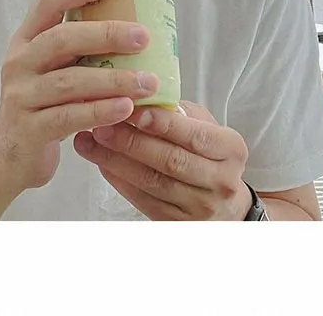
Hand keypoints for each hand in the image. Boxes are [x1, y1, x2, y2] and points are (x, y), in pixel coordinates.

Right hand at [0, 0, 159, 194]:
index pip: (48, 2)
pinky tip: (126, 109)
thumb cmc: (41, 102)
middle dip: (106, 34)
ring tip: (148, 82)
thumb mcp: (50, 68)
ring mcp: (22, 96)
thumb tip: (134, 24)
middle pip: (62, 39)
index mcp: (26, 39)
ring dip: (113, 80)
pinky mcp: (29, 129)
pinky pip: (69, 117)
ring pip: (70, 82)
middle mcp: (20, 62)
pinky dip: (100, 112)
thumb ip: (76, 47)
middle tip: (143, 37)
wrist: (5, 155)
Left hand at [73, 100, 250, 219]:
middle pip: (170, 161)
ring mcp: (199, 208)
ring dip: (116, 160)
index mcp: (231, 150)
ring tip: (91, 141)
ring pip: (152, 182)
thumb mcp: (208, 127)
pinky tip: (100, 162)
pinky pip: (142, 200)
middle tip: (102, 124)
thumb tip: (140, 97)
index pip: (196, 136)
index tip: (134, 110)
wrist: (227, 207)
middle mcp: (220, 181)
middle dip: (131, 141)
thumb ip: (180, 113)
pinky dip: (118, 179)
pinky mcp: (177, 224)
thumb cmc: (211, 155)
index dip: (164, 124)